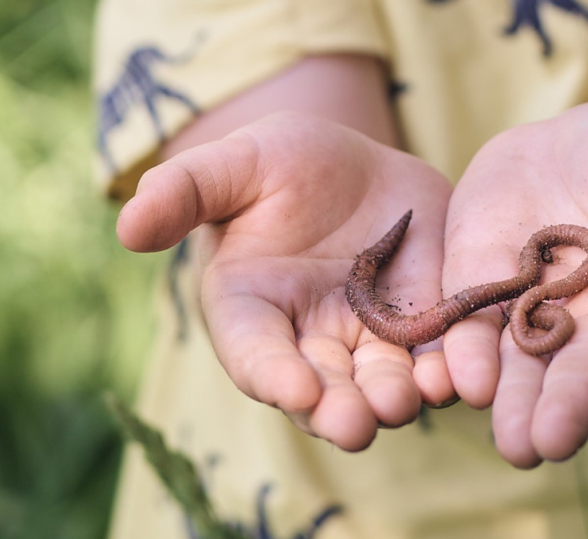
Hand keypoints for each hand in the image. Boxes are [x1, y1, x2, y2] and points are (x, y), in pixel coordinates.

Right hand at [117, 112, 452, 450]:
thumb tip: (126, 225)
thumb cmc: (283, 164)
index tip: (291, 388)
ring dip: (394, 399)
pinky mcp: (425, 329)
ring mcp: (369, 341)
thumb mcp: (234, 164)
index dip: (270, 373)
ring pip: (380, 384)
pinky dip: (448, 372)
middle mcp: (308, 340)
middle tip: (356, 423)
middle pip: (319, 388)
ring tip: (408, 399)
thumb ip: (184, 191)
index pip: (254, 352)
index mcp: (251, 309)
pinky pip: (437, 360)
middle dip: (336, 408)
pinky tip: (460, 376)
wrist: (362, 166)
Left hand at [440, 98, 587, 466]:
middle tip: (549, 442)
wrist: (571, 145)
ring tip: (512, 442)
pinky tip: (462, 382)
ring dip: (514, 401)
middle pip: (581, 369)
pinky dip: (465, 354)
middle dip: (565, 405)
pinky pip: (470, 325)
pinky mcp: (481, 288)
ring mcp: (533, 310)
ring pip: (523, 363)